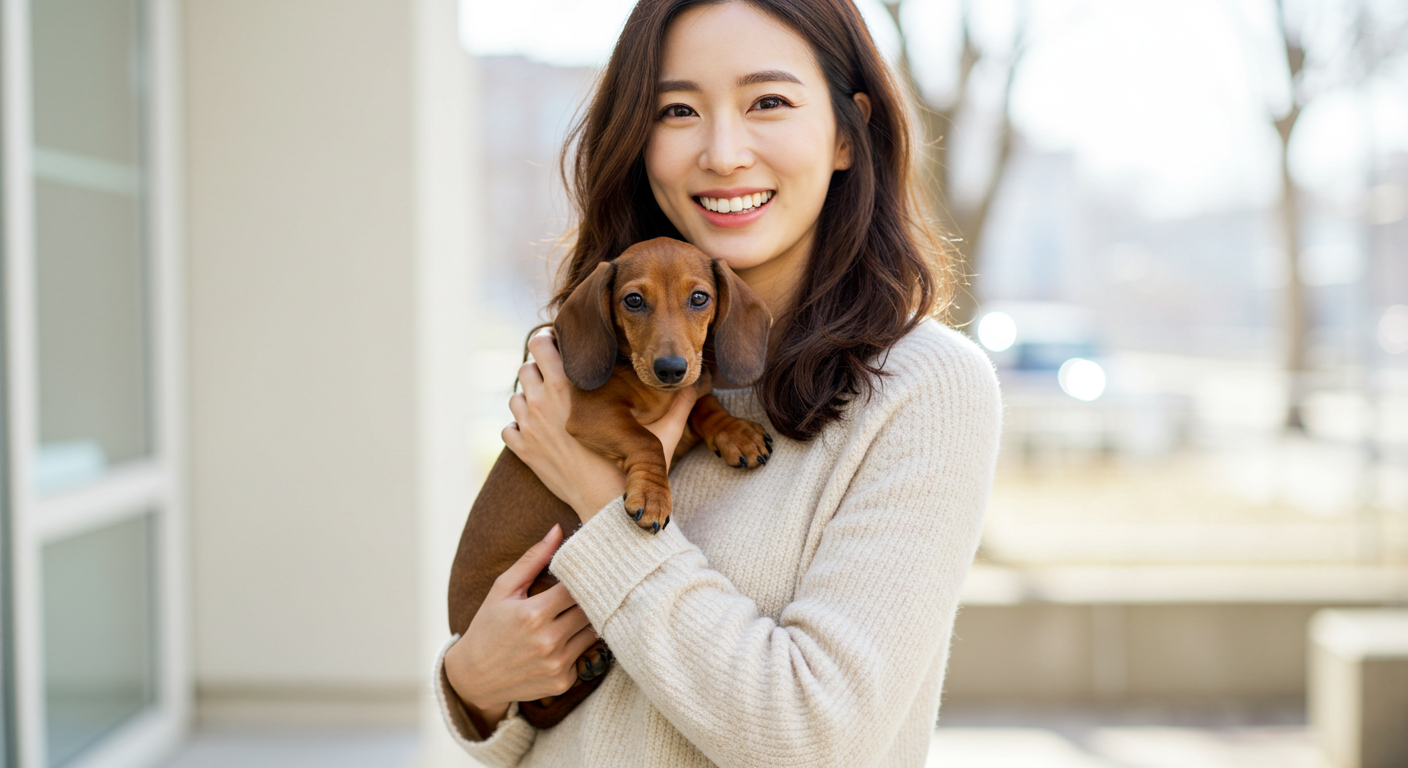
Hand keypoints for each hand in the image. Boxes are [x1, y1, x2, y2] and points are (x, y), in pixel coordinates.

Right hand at [444, 524, 597, 731]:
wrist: (474, 677)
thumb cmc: (488, 626)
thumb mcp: (503, 589)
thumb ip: (533, 559)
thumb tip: (558, 529)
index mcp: (533, 614)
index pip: (577, 587)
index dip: (584, 577)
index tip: (588, 569)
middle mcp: (548, 641)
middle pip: (590, 610)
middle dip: (590, 598)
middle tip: (592, 588)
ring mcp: (557, 664)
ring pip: (593, 632)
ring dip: (589, 620)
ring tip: (580, 610)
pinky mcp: (563, 682)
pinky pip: (587, 655)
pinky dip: (582, 644)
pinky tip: (569, 638)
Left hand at [504, 331, 698, 521]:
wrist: (606, 510)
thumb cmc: (632, 470)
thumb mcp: (660, 431)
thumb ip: (679, 403)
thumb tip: (699, 380)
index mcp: (569, 387)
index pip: (542, 343)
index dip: (553, 340)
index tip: (566, 347)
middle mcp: (542, 403)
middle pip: (525, 365)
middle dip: (540, 366)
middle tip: (559, 374)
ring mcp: (529, 429)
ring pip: (515, 395)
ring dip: (529, 396)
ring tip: (552, 404)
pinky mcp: (523, 453)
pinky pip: (508, 428)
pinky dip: (520, 427)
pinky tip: (540, 433)